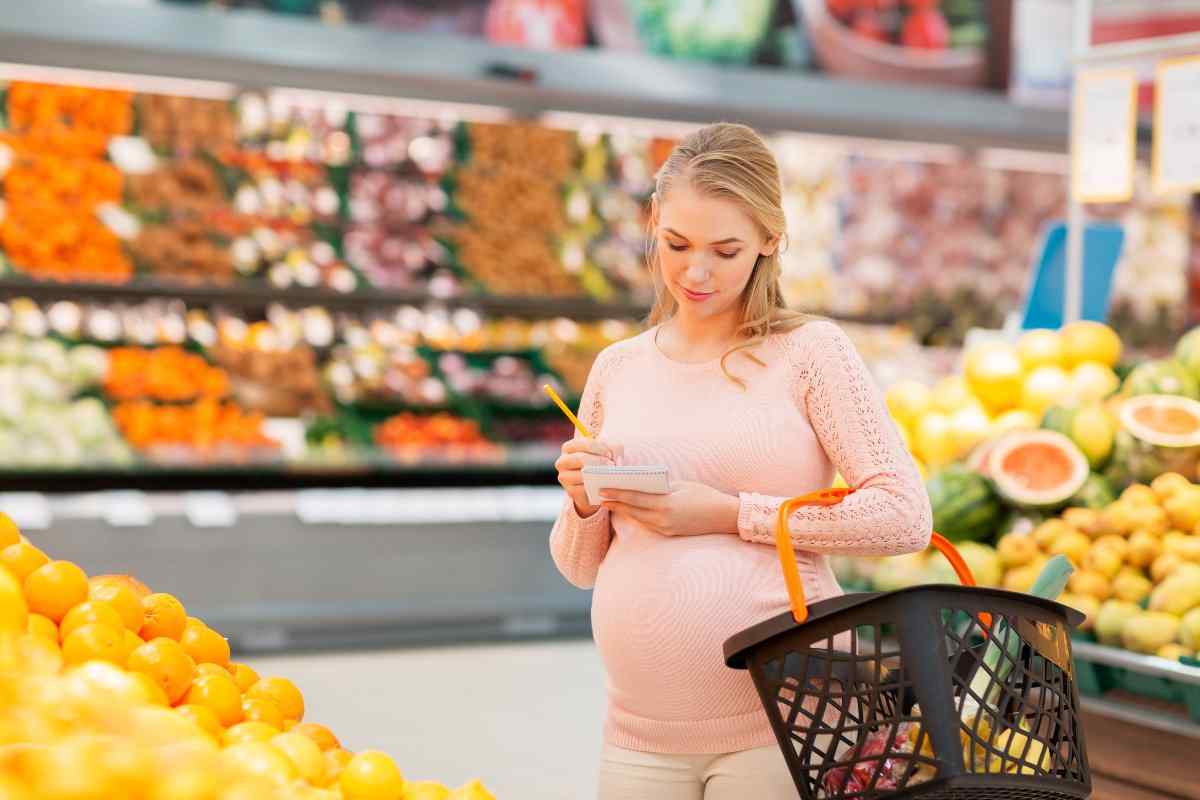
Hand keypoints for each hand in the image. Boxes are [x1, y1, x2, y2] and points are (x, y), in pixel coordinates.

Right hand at [555, 438, 623, 517]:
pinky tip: (604, 486)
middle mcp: (563, 461)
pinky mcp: (570, 491)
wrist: (595, 486)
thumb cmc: (600, 463)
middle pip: (580, 458)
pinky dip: (594, 488)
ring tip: (610, 475)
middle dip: (598, 461)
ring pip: (580, 475)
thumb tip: (617, 457)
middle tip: (611, 465)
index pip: (581, 443)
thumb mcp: (605, 451)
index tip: (609, 453)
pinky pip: (582, 490)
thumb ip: (611, 448)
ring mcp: (565, 477)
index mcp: (569, 447)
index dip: (596, 447)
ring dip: (597, 475)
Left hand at [600, 480, 739, 536]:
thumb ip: (661, 487)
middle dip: (616, 503)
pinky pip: (648, 524)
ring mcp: (666, 529)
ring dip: (624, 510)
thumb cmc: (705, 496)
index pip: (635, 498)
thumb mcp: (682, 485)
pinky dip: (637, 516)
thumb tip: (643, 484)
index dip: (617, 494)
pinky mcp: (669, 533)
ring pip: (639, 519)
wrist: (724, 516)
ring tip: (611, 502)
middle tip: (600, 495)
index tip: (603, 489)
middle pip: (633, 510)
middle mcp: (663, 519)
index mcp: (666, 504)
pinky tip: (629, 510)